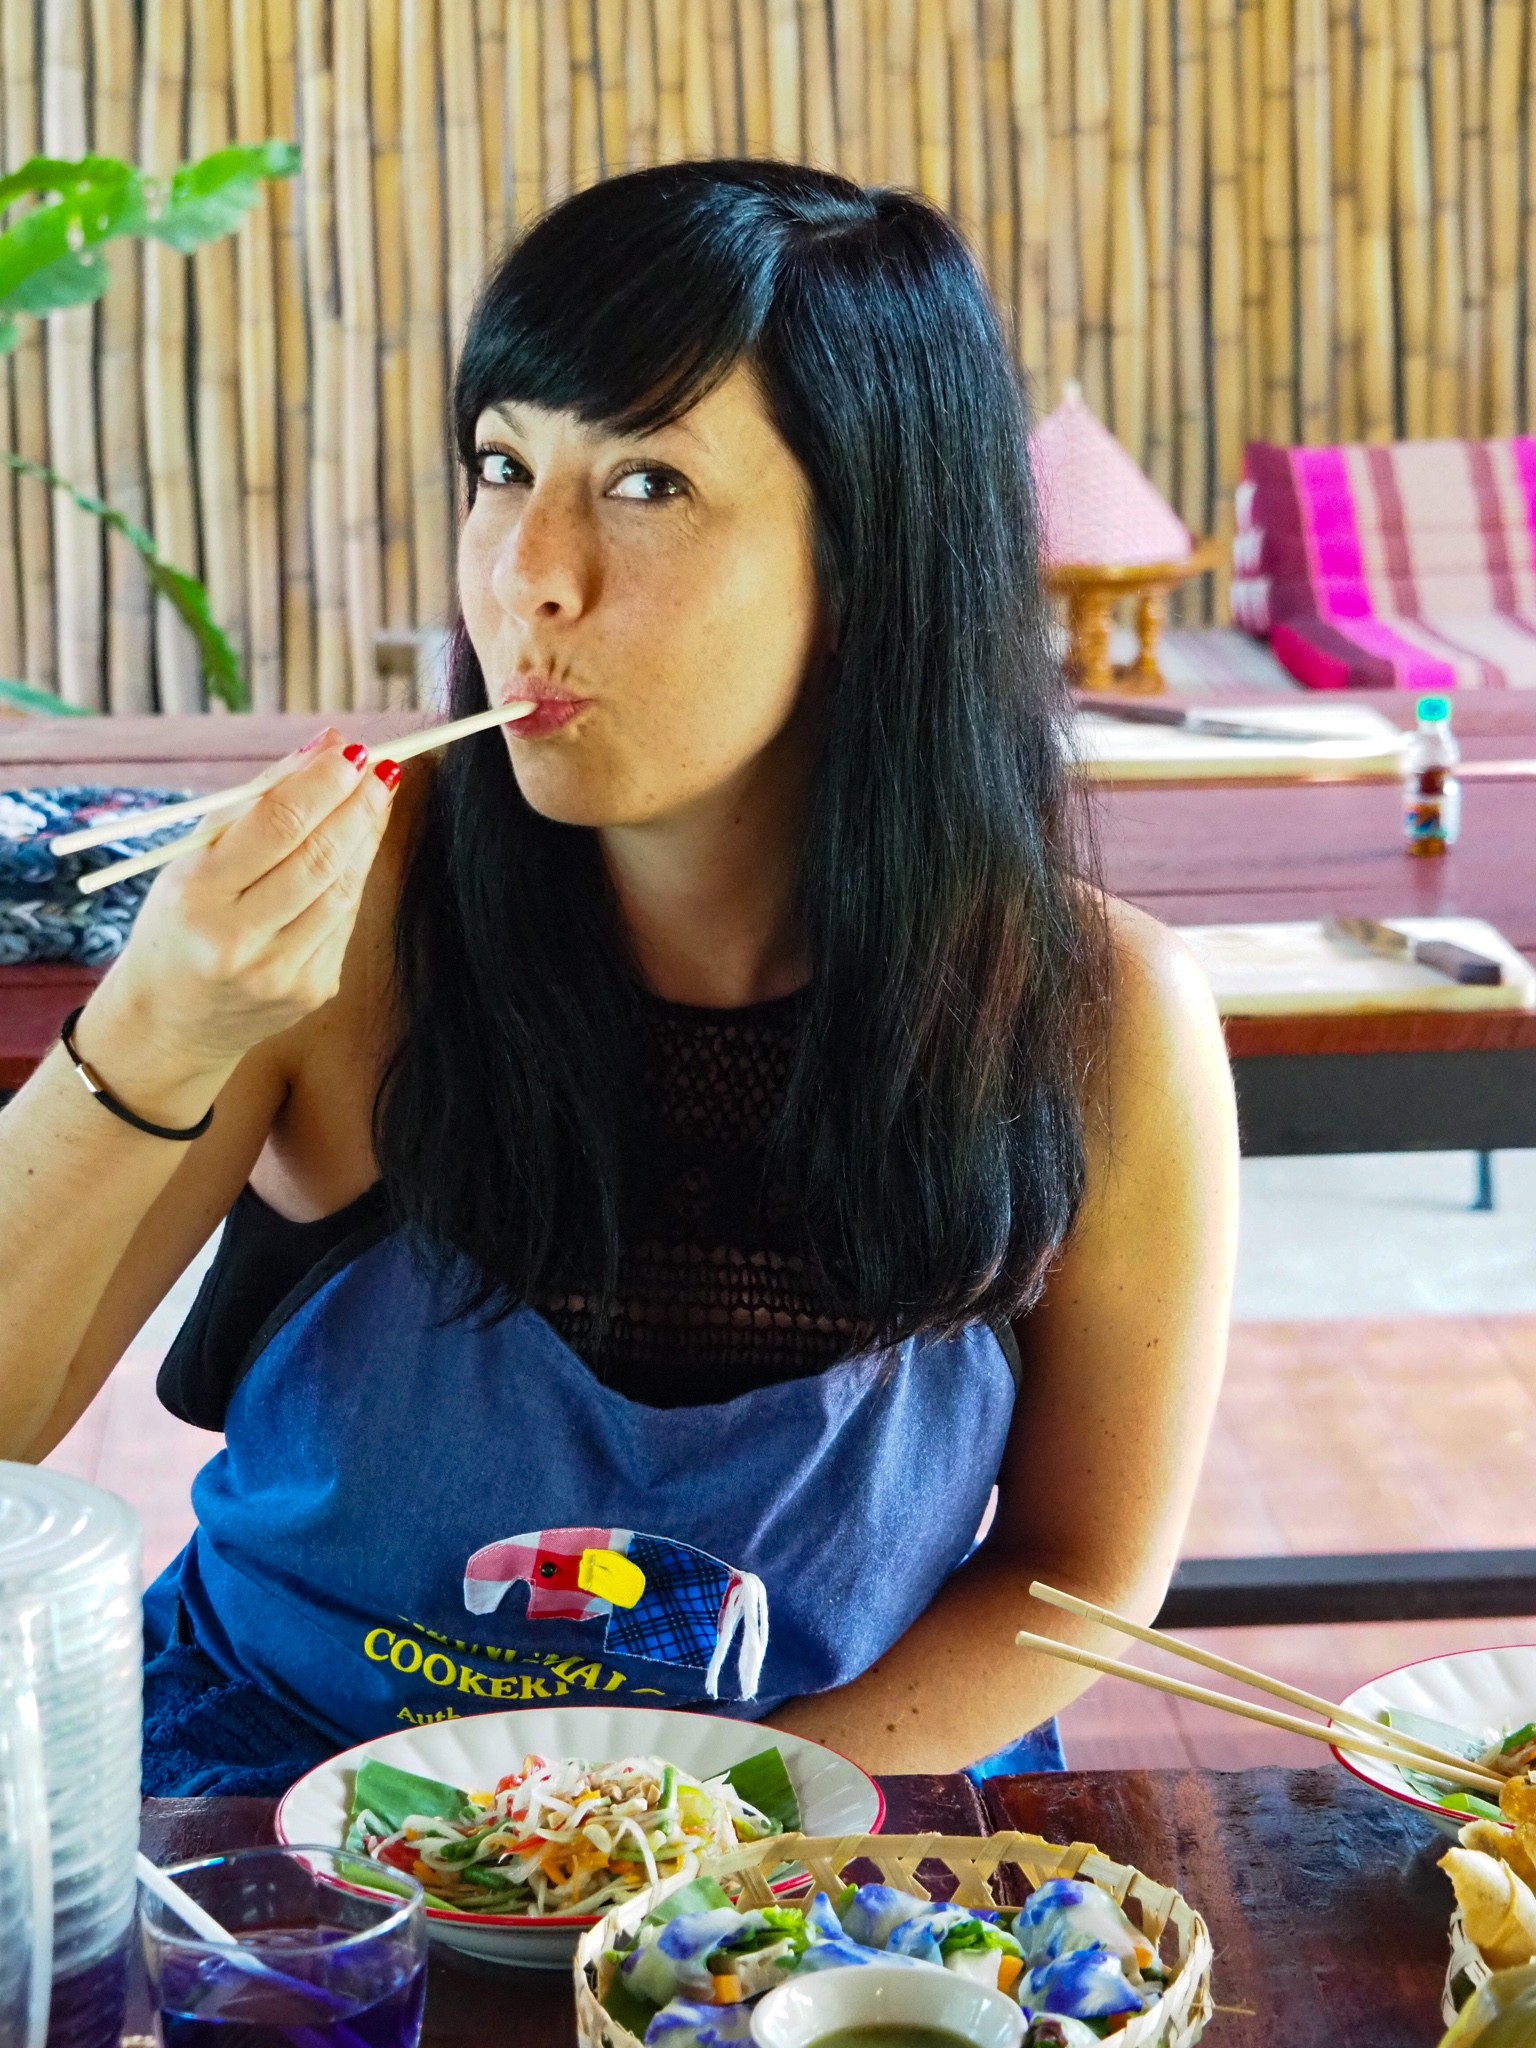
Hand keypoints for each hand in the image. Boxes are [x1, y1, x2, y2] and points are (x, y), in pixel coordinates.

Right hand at [80, 731, 400, 1103]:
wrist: (170, 1024)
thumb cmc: (180, 925)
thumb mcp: (191, 862)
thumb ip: (254, 804)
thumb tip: (325, 746)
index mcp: (197, 899)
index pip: (274, 828)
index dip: (320, 784)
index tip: (351, 749)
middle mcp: (239, 941)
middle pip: (318, 858)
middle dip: (357, 805)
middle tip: (383, 765)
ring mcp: (281, 972)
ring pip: (342, 888)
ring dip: (367, 835)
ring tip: (379, 793)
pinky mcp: (312, 990)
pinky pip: (344, 919)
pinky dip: (354, 874)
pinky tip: (359, 843)